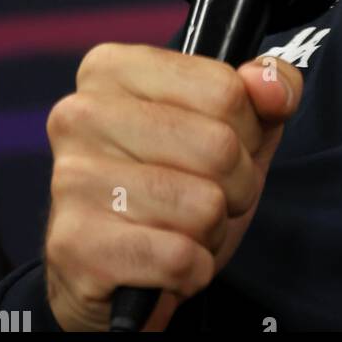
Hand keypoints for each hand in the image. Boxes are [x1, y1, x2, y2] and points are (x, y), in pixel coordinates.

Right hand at [44, 43, 302, 331]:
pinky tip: (166, 263)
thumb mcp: (237, 126)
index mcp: (112, 67)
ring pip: (204, 206)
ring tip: (183, 228)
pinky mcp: (74, 245)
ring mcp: (70, 178)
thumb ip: (270, 87)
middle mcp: (81, 113)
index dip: (248, 131)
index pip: (226, 90)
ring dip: (213, 230)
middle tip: (210, 195)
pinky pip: (179, 258)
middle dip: (237, 184)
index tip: (227, 146)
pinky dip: (192, 270)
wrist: (120, 274)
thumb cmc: (180, 182)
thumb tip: (271, 85)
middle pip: (218, 147)